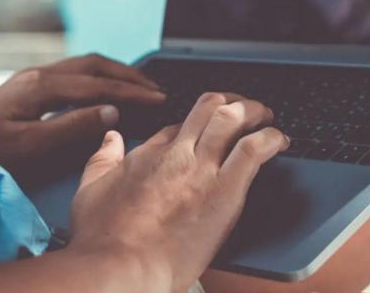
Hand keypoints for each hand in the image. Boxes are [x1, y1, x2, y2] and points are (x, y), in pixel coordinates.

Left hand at [0, 54, 165, 185]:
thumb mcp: (30, 146)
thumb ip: (72, 127)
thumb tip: (112, 112)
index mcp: (41, 85)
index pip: (99, 84)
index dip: (132, 92)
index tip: (158, 98)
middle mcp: (38, 75)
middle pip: (95, 64)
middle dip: (129, 75)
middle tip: (156, 88)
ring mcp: (32, 79)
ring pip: (84, 66)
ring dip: (115, 74)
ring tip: (139, 87)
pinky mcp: (27, 88)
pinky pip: (74, 75)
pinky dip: (98, 79)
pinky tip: (105, 91)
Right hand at [69, 92, 288, 291]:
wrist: (120, 267)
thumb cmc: (102, 239)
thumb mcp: (90, 189)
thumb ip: (102, 158)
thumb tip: (111, 137)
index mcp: (149, 153)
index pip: (180, 125)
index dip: (198, 125)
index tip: (207, 133)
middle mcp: (178, 154)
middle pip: (209, 109)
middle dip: (230, 103)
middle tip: (245, 108)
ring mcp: (202, 169)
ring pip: (233, 119)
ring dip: (254, 111)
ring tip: (266, 116)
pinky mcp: (225, 191)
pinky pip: (254, 150)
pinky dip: (271, 138)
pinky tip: (280, 140)